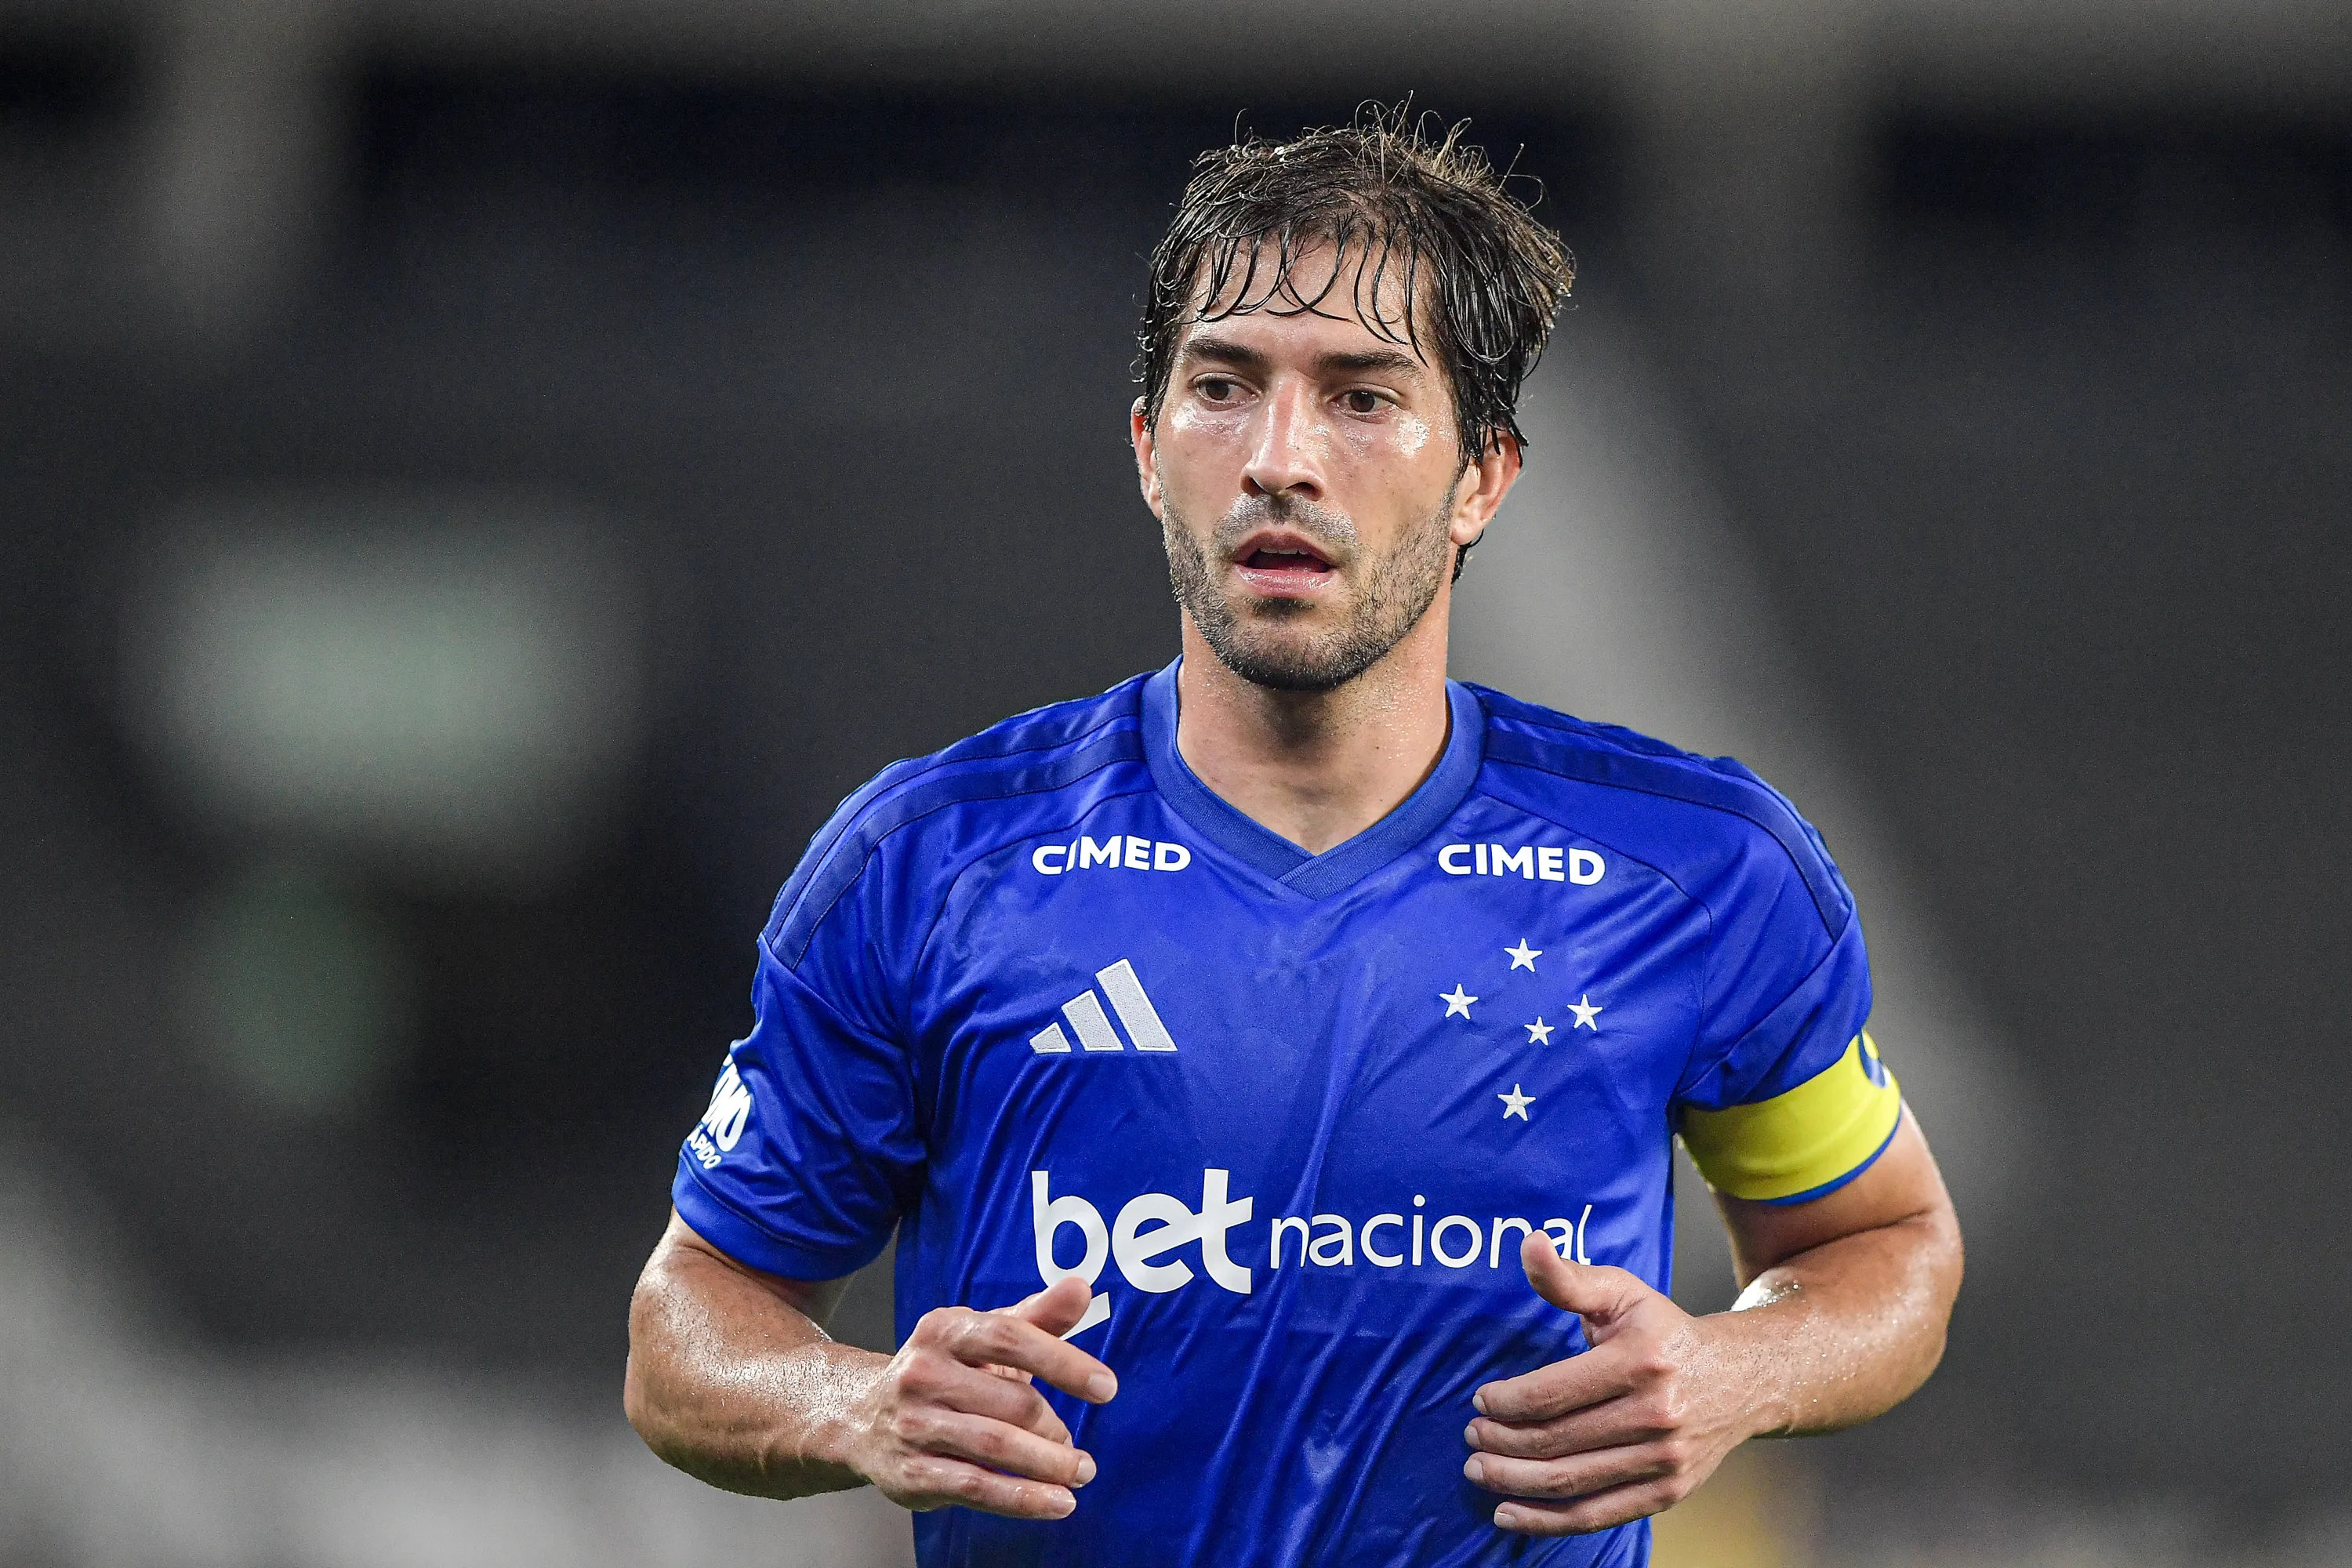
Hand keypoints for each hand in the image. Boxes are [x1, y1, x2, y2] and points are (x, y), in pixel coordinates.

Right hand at [837, 1275, 1116, 1519]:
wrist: (863, 1419)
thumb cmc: (945, 1372)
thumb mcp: (984, 1338)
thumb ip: (1037, 1317)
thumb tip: (1081, 1287)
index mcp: (944, 1329)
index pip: (1010, 1337)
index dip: (1063, 1362)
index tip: (1106, 1387)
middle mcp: (923, 1373)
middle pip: (1011, 1401)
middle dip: (1055, 1428)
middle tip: (1078, 1448)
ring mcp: (914, 1424)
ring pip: (996, 1446)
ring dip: (1049, 1465)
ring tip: (1080, 1472)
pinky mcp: (912, 1473)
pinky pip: (977, 1487)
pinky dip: (1023, 1498)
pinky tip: (1056, 1503)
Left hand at [1463, 1232, 1764, 1534]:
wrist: (1739, 1380)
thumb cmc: (1664, 1332)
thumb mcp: (1621, 1293)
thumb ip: (1568, 1278)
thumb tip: (1528, 1243)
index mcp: (1640, 1361)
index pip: (1551, 1393)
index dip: (1505, 1401)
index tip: (1481, 1399)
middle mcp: (1656, 1414)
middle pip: (1556, 1440)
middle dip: (1501, 1442)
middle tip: (1471, 1437)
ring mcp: (1665, 1460)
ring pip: (1570, 1482)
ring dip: (1513, 1482)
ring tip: (1478, 1472)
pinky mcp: (1667, 1493)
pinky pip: (1596, 1515)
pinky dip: (1547, 1521)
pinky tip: (1508, 1514)